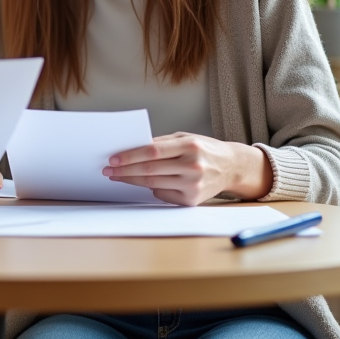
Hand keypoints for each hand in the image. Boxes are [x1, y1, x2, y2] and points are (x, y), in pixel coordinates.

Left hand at [101, 132, 272, 205]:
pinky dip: (151, 189)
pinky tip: (144, 183)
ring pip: (153, 184)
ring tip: (117, 177)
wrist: (231, 167)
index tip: (113, 159)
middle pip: (150, 170)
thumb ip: (161, 143)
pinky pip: (163, 195)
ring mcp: (193, 185)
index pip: (152, 152)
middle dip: (125, 171)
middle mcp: (193, 166)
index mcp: (190, 146)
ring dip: (132, 180)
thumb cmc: (204, 150)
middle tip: (108, 170)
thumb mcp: (186, 138)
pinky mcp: (192, 200)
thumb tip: (132, 148)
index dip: (130, 156)